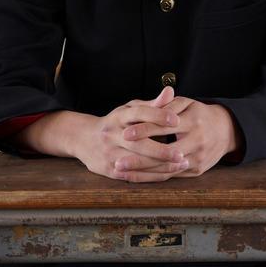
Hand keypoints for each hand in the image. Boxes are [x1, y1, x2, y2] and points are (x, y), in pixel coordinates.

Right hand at [71, 86, 189, 181]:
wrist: (83, 139)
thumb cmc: (116, 122)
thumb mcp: (130, 109)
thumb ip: (152, 104)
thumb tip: (171, 91)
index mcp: (119, 116)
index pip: (139, 113)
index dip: (158, 116)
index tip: (177, 120)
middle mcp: (113, 134)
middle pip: (138, 143)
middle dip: (161, 150)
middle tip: (182, 153)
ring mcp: (110, 153)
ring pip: (138, 162)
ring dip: (161, 165)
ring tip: (182, 163)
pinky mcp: (110, 169)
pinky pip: (135, 175)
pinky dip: (153, 175)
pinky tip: (170, 172)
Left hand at [122, 96, 240, 177]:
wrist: (227, 130)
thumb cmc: (200, 114)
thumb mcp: (186, 104)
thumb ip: (167, 105)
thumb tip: (148, 106)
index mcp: (194, 121)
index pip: (164, 126)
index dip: (145, 130)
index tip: (125, 134)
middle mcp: (198, 141)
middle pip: (164, 153)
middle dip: (140, 159)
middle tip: (118, 161)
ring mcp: (198, 158)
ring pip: (167, 169)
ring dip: (143, 172)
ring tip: (122, 172)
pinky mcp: (197, 170)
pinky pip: (171, 176)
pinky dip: (152, 177)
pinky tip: (136, 177)